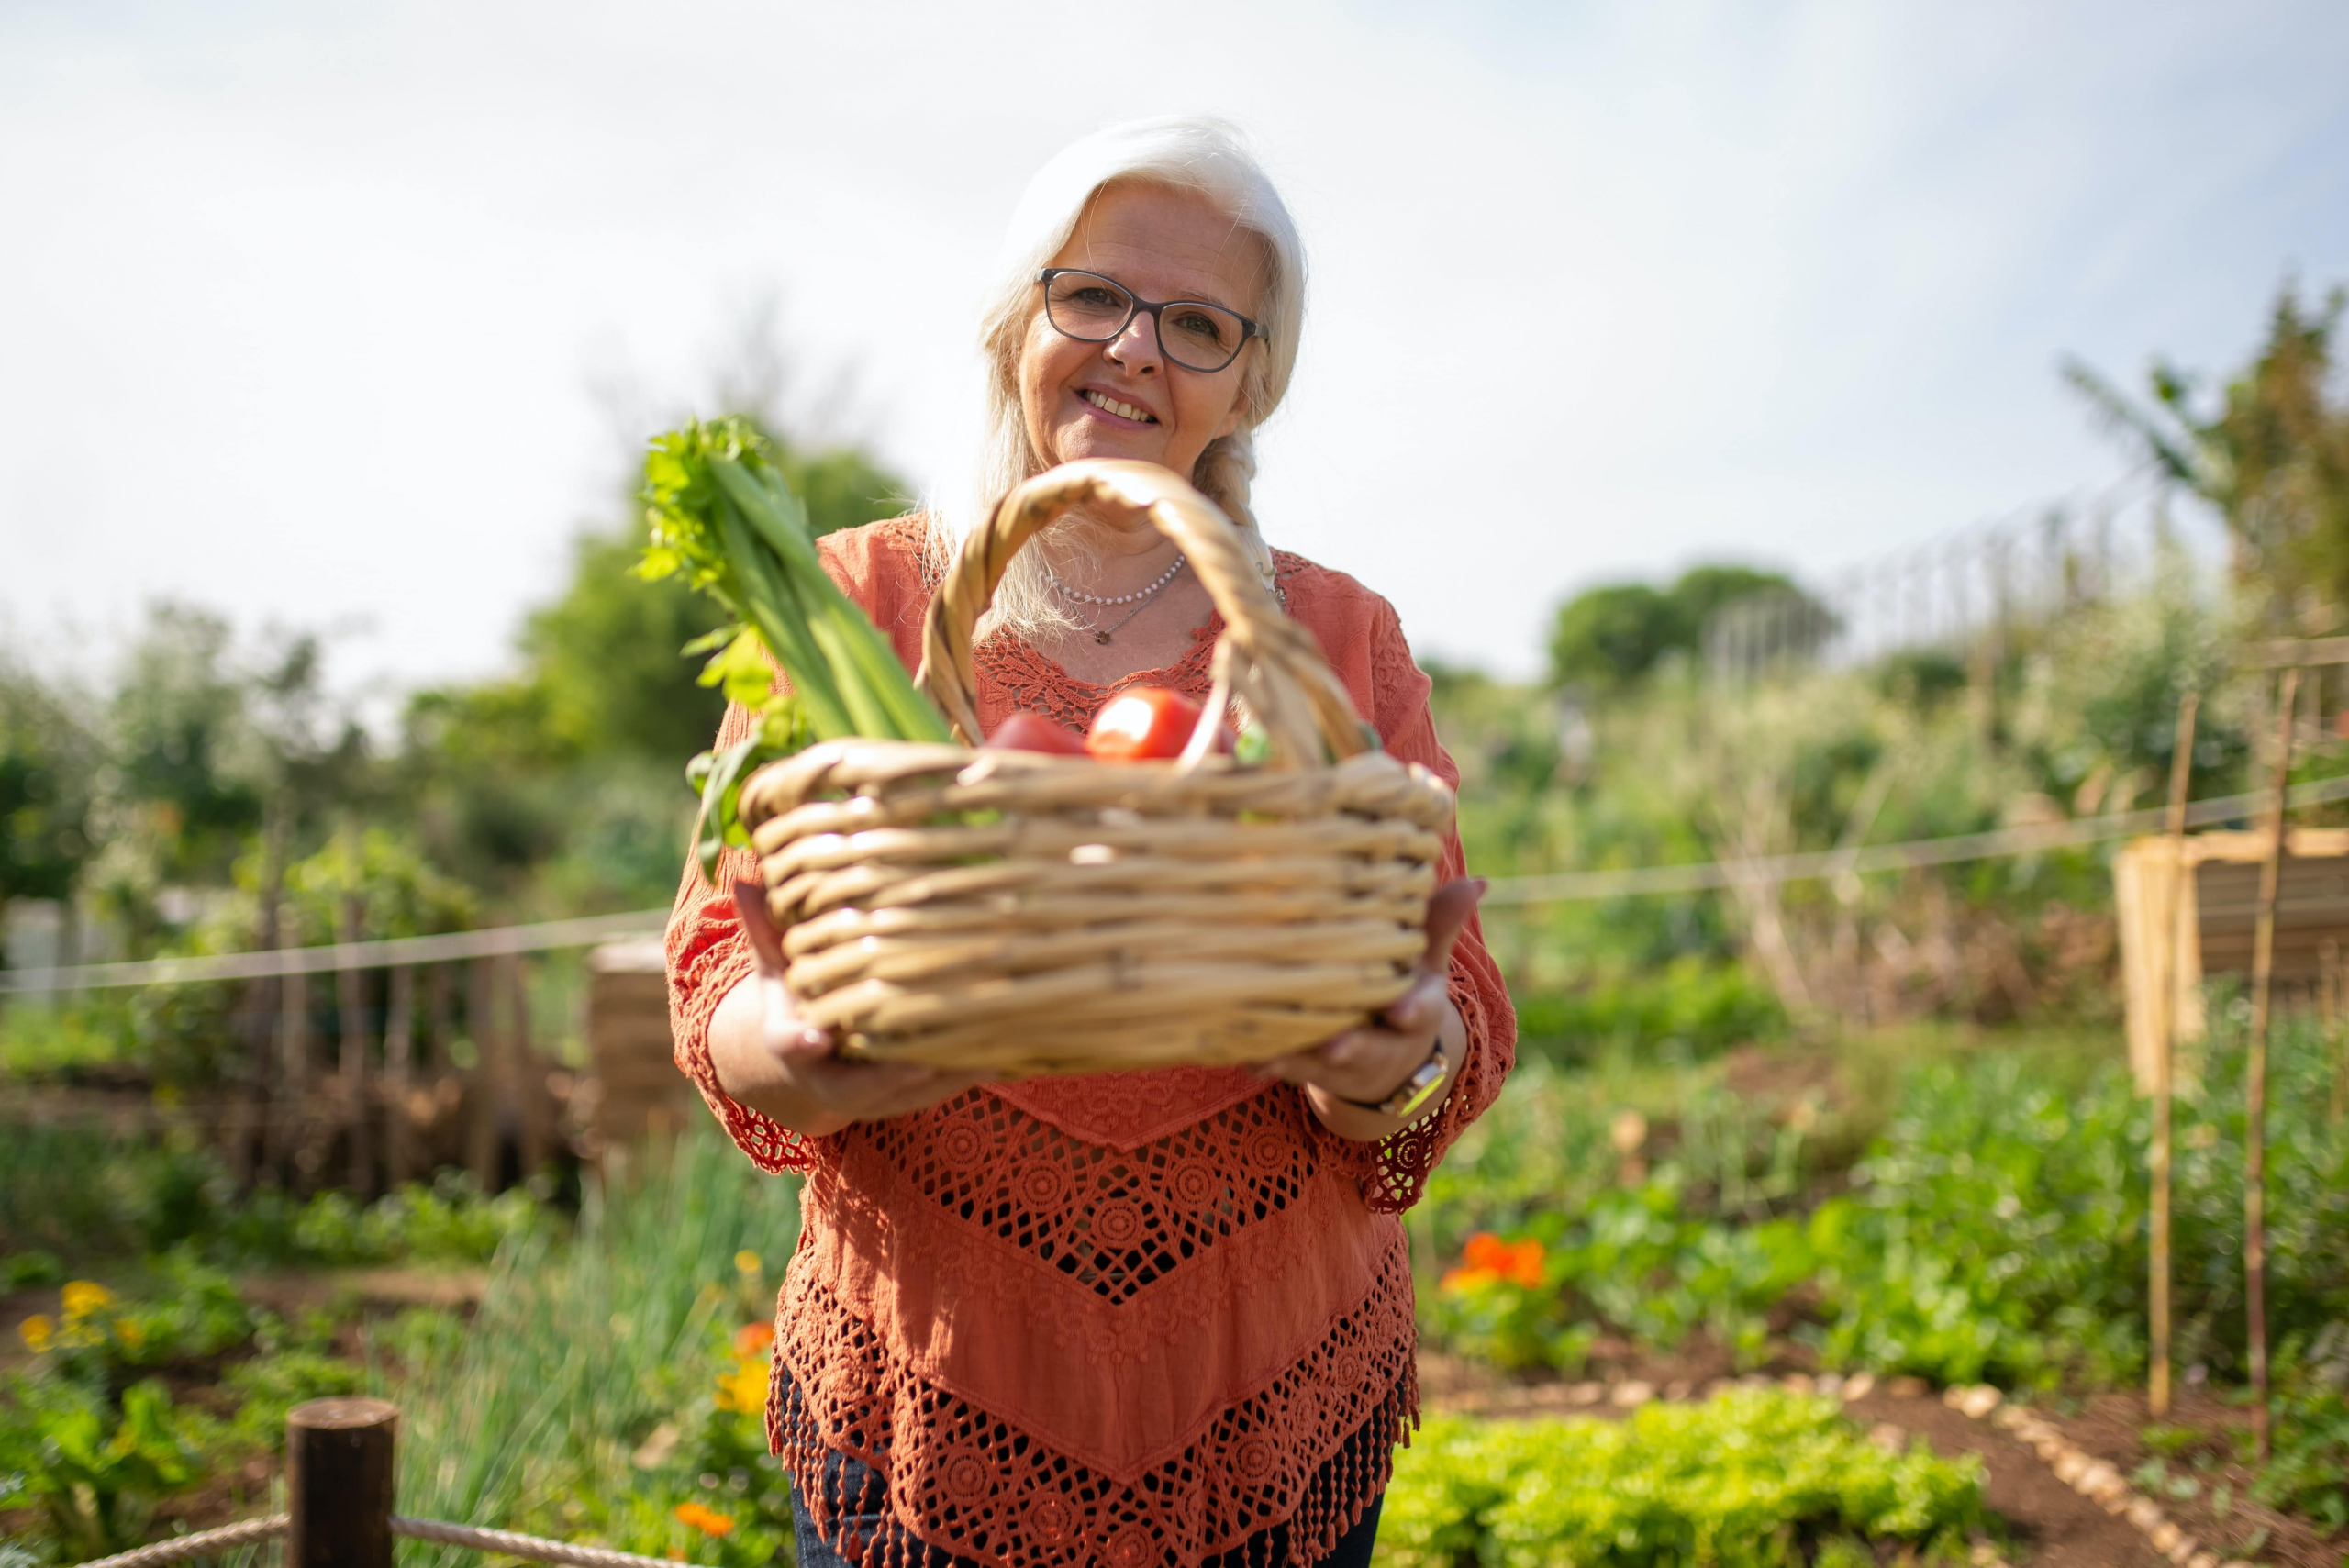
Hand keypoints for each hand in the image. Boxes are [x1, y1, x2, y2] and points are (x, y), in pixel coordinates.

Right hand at [708, 880, 997, 1134]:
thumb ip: (766, 930)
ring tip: (985, 1052)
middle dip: (892, 1073)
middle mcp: (827, 1077)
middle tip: (925, 1055)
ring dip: (944, 1077)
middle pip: (857, 1085)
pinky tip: (1003, 1057)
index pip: (790, 1044)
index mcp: (791, 1040)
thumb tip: (744, 878)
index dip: (800, 1042)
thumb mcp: (774, 969)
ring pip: (906, 1094)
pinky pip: (933, 1093)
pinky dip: (964, 1077)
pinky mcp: (899, 1100)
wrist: (806, 1065)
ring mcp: (866, 1096)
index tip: (813, 1037)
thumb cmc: (794, 1002)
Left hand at [1257, 877, 1484, 1129]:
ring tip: (1273, 1054)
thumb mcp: (1427, 962)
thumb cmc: (1403, 990)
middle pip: (1366, 1049)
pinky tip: (1246, 1058)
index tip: (1399, 1011)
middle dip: (1351, 1047)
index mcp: (1413, 1012)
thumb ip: (1439, 923)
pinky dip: (1267, 1063)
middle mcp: (1379, 1043)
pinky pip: (1286, 1069)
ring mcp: (1341, 1061)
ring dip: (1297, 1061)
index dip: (1410, 1012)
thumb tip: (1476, 881)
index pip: (1418, 1013)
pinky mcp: (1307, 1068)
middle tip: (1336, 1044)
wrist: (1386, 1062)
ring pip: (1319, 1064)